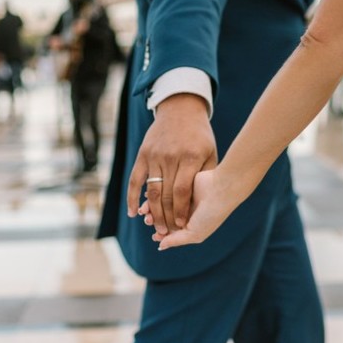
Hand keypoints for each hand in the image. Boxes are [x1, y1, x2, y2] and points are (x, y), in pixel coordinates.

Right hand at [127, 94, 217, 237]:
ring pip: (150, 191)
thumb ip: (205, 178)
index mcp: (189, 158)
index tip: (182, 227)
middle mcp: (170, 157)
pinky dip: (132, 198)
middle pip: (165, 195)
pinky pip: (134, 180)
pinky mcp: (143, 154)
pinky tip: (133, 213)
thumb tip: (200, 206)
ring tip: (154, 228)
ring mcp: (154, 155)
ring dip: (152, 213)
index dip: (180, 211)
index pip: (182, 192)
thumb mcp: (209, 154)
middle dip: (166, 217)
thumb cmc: (199, 136)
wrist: (181, 109)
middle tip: (167, 234)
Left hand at [154, 166, 238, 253]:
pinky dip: (156, 195)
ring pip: (163, 206)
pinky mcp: (180, 185)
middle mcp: (187, 213)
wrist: (221, 189)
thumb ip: (177, 240)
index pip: (172, 233)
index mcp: (192, 226)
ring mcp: (183, 199)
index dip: (161, 234)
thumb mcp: (194, 233)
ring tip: (146, 211)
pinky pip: (164, 191)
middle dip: (155, 221)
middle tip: (148, 220)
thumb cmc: (211, 214)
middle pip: (166, 219)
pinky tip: (149, 197)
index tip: (155, 234)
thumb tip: (160, 246)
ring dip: (153, 209)